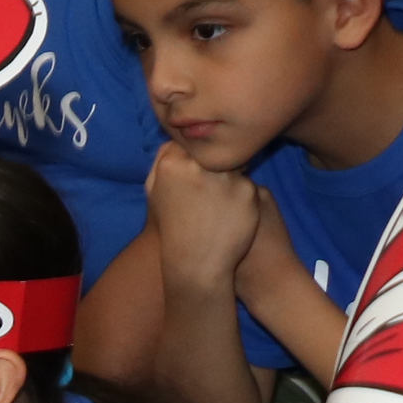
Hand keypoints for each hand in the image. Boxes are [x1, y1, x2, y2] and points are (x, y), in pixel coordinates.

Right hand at [144, 143, 262, 295]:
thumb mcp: (154, 193)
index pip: (190, 147)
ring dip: (228, 184)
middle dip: (213, 172)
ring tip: (216, 211)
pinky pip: (247, 186)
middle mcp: (199, 166)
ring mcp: (226, 178)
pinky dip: (242, 200)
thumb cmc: (172, 228)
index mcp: (172, 164)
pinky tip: (230, 218)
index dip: (194, 163)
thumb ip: (161, 161)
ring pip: (233, 168)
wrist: (196, 262)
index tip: (193, 182)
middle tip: (208, 198)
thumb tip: (175, 140)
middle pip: (214, 156)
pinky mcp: (249, 191)